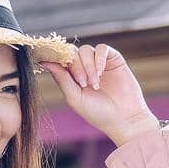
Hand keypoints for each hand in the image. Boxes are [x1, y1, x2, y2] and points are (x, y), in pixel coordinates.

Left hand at [41, 44, 159, 146]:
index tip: (49, 57)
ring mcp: (99, 63)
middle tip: (83, 83)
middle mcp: (85, 67)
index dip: (55, 56)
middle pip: (72, 53)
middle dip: (75, 66)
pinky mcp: (114, 59)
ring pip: (85, 50)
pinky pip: (102, 49)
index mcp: (72, 77)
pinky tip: (101, 72)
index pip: (60, 59)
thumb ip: (61, 78)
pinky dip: (99, 58)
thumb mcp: (74, 97)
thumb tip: (44, 62)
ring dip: (88, 66)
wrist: (124, 119)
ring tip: (95, 83)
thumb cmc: (98, 113)